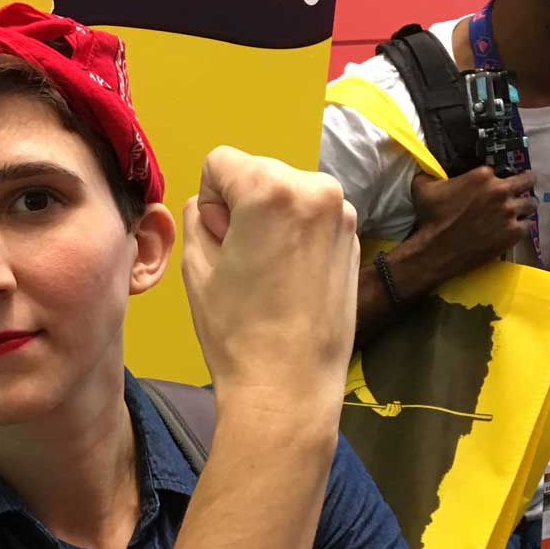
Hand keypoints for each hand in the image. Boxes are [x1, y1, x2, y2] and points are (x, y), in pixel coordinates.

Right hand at [182, 147, 358, 406]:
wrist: (289, 386)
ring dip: (271, 221)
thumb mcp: (195, 266)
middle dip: (243, 207)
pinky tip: (290, 280)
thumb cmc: (237, 330)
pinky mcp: (354, 239)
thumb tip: (213, 205)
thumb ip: (198, 216)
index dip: (210, 202)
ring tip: (267, 274)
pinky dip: (296, 236)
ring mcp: (342, 214)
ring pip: (286, 195)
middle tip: (242, 261)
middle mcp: (316, 189)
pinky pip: (311, 218)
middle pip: (258, 173)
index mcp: (272, 188)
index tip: (221, 243)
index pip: (219, 162)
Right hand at [411, 167, 536, 274]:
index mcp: (482, 176)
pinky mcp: (514, 233)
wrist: (437, 250)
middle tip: (523, 187)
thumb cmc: (431, 218)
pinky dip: (521, 226)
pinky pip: (527, 225)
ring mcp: (510, 212)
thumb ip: (431, 173)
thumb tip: (429, 168)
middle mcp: (500, 191)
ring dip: (525, 205)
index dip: (496, 176)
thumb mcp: (423, 187)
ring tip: (520, 210)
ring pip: (531, 203)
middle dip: (526, 182)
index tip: (493, 182)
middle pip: (527, 180)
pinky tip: (514, 227)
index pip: (498, 169)